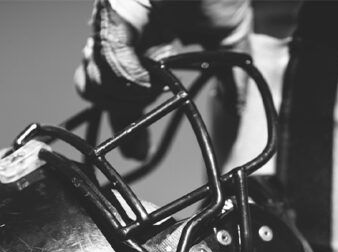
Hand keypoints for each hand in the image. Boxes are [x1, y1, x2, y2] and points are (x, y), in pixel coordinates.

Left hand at [74, 0, 251, 159]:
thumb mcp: (227, 37)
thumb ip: (229, 76)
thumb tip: (238, 110)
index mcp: (146, 37)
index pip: (124, 87)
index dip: (129, 120)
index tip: (139, 151)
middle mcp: (121, 32)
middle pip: (101, 88)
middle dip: (120, 114)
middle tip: (140, 136)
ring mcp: (112, 23)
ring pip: (99, 81)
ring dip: (130, 93)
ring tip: (159, 78)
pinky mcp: (111, 15)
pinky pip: (111, 63)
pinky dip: (133, 78)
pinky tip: (155, 71)